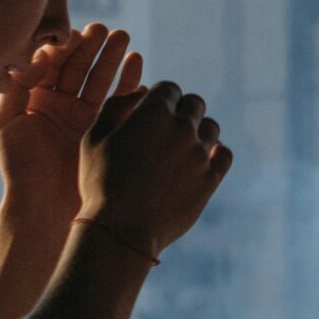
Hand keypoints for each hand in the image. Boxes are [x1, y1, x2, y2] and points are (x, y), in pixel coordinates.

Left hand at [0, 25, 141, 220]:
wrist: (44, 204)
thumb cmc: (20, 166)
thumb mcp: (6, 122)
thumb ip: (18, 86)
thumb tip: (38, 54)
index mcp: (33, 98)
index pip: (50, 64)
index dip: (64, 47)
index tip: (77, 33)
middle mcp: (59, 103)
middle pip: (78, 66)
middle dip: (92, 46)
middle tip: (105, 29)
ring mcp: (83, 115)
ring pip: (99, 79)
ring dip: (112, 57)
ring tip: (124, 38)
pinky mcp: (104, 129)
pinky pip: (118, 100)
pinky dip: (128, 81)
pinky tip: (136, 63)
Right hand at [78, 80, 232, 258]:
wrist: (121, 229)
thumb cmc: (100, 182)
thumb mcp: (94, 138)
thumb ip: (116, 107)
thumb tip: (141, 92)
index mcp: (154, 112)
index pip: (169, 88)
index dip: (160, 98)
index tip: (153, 110)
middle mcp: (182, 127)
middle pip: (194, 104)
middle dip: (181, 110)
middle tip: (168, 127)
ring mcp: (200, 153)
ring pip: (211, 128)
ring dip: (198, 131)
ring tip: (182, 145)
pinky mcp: (210, 178)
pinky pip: (224, 154)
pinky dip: (216, 152)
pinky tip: (203, 158)